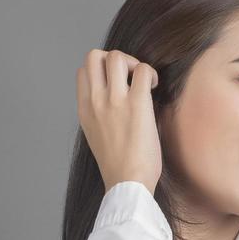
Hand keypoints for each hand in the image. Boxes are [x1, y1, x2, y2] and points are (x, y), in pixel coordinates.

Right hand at [77, 49, 162, 193]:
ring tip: (144, 81)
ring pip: (116, 56)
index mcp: (84, 109)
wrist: (126, 184)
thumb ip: (100, 116)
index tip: (118, 85)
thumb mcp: (98, 136)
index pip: (83, 70)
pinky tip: (155, 88)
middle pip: (94, 55)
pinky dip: (151, 73)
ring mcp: (114, 101)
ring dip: (133, 62)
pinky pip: (143, 71)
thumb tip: (115, 103)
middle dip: (115, 59)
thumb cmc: (119, 167)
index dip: (102, 70)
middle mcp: (95, 101)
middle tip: (130, 77)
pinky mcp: (137, 105)